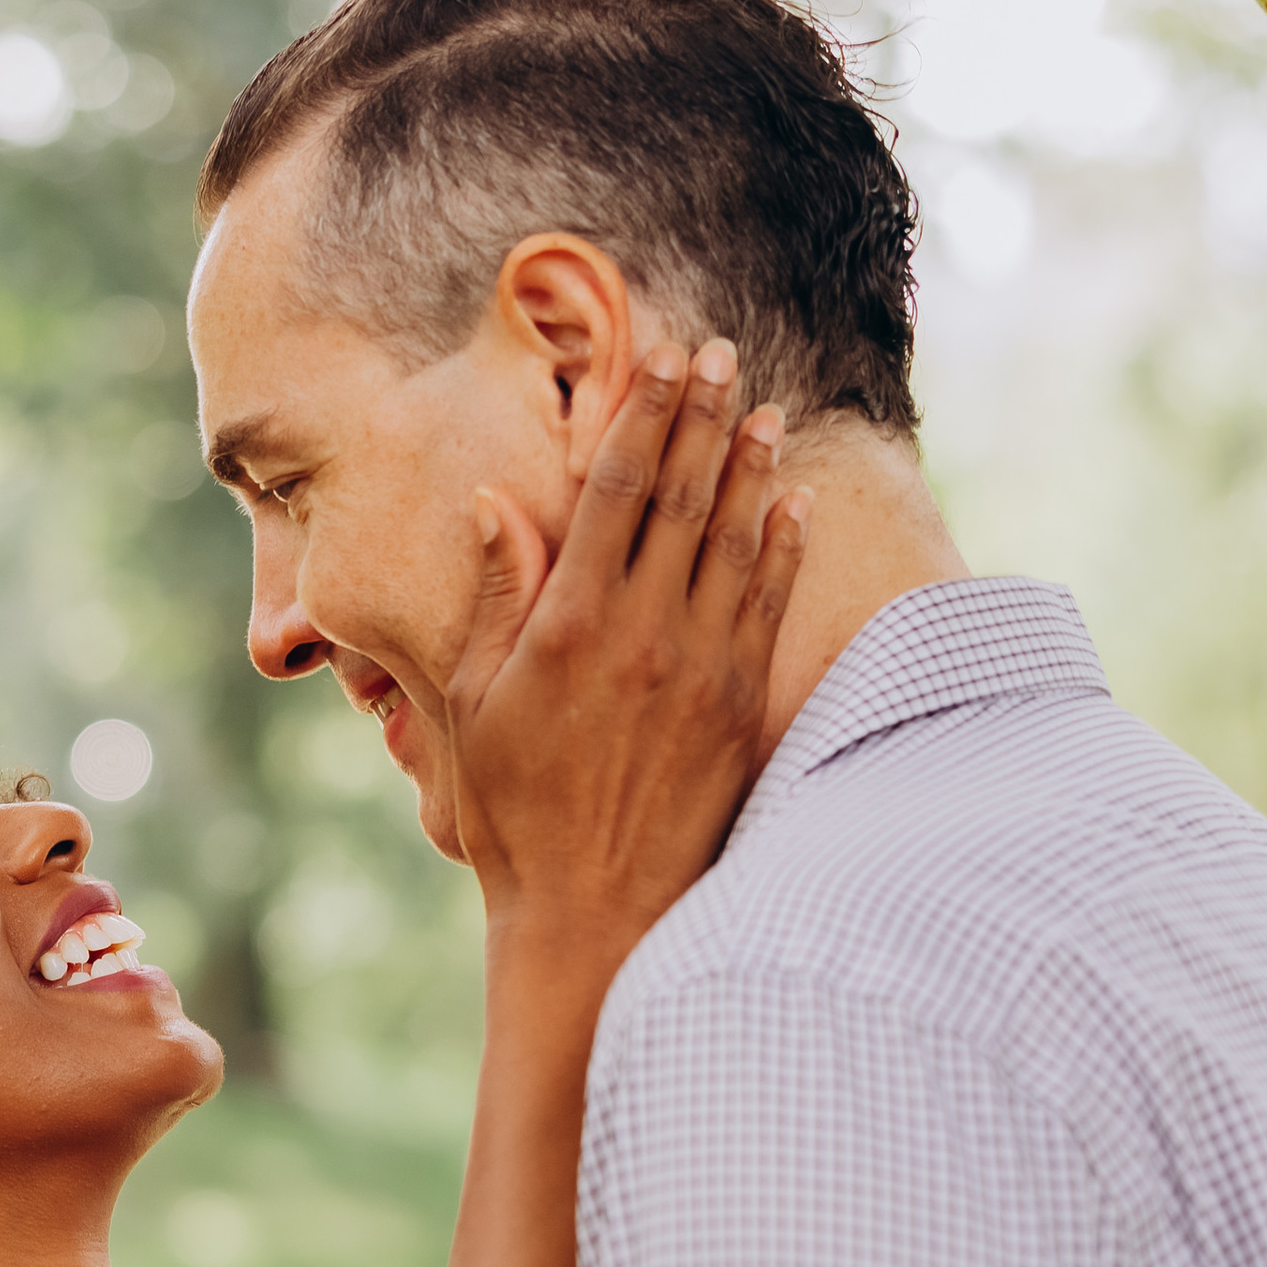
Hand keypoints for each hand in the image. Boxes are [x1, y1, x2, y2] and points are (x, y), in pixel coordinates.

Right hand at [449, 339, 804, 946]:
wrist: (594, 911)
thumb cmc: (516, 811)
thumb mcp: (473, 704)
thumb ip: (497, 599)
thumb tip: (498, 505)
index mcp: (570, 624)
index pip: (615, 491)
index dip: (641, 416)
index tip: (660, 358)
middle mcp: (644, 634)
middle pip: (682, 499)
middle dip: (701, 418)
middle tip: (719, 354)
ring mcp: (702, 668)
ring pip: (735, 542)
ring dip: (750, 469)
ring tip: (762, 410)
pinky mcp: (740, 706)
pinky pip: (769, 606)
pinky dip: (783, 549)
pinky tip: (793, 505)